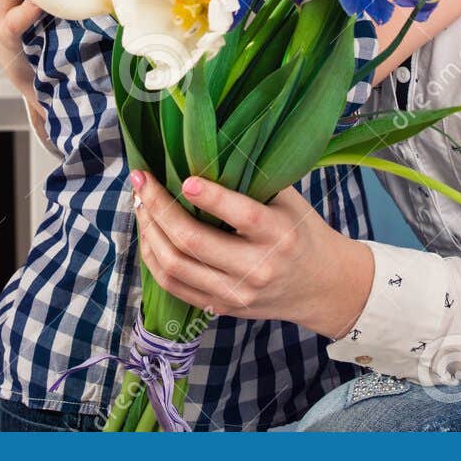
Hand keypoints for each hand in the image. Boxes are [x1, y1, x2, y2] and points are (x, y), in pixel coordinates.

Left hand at [130, 171, 372, 339]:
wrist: (320, 286)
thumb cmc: (301, 231)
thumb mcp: (289, 203)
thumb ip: (253, 184)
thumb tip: (204, 153)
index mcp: (280, 235)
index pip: (243, 216)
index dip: (211, 198)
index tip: (185, 179)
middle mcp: (257, 268)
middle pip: (194, 242)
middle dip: (159, 207)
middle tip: (141, 181)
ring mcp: (237, 293)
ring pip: (175, 266)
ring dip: (149, 231)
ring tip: (140, 204)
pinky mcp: (221, 307)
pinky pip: (174, 286)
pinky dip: (153, 258)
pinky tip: (148, 233)